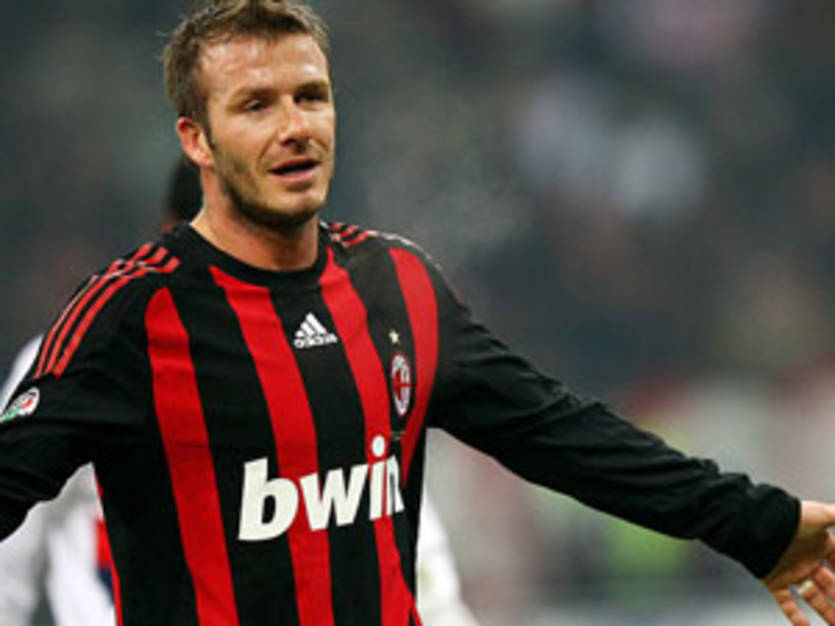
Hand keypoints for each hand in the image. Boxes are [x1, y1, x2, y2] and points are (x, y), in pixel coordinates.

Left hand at [763, 500, 834, 624]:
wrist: (756, 524)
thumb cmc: (788, 517)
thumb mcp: (822, 515)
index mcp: (819, 544)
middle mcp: (807, 559)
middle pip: (831, 585)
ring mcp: (791, 571)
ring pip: (814, 597)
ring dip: (826, 612)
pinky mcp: (775, 580)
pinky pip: (787, 603)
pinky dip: (796, 617)